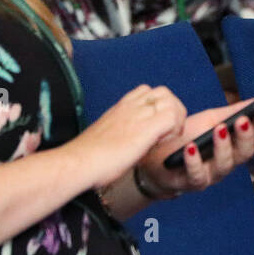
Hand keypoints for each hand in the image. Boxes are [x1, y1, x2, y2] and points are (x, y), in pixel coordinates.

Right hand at [64, 85, 189, 188]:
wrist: (78, 163)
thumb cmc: (87, 157)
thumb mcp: (106, 138)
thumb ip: (120, 134)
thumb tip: (127, 142)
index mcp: (120, 108)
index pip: (147, 92)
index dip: (157, 106)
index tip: (155, 127)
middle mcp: (130, 106)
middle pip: (163, 92)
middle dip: (171, 109)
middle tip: (167, 131)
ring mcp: (139, 114)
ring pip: (170, 100)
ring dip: (175, 118)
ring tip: (166, 137)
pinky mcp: (147, 127)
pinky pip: (173, 117)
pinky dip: (174, 129)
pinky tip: (162, 143)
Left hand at [137, 96, 253, 197]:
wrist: (155, 161)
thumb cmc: (184, 139)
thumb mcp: (208, 120)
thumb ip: (231, 112)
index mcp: (233, 145)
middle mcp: (226, 162)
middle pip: (244, 153)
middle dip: (246, 136)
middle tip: (243, 119)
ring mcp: (210, 175)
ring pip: (224, 165)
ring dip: (223, 146)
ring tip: (219, 129)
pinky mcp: (190, 183)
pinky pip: (197, 175)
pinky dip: (195, 160)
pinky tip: (192, 147)